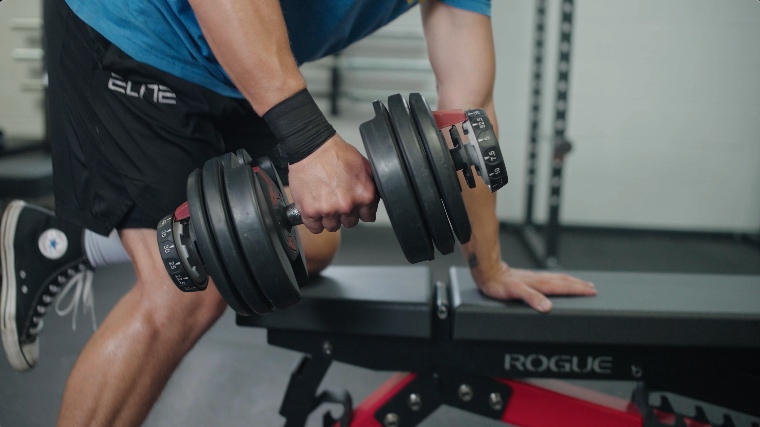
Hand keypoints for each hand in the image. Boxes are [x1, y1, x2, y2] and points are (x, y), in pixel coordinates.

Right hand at [287, 134, 377, 232]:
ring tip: (324, 202)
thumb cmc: (335, 153)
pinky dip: (314, 221)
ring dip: (328, 218)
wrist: (312, 148)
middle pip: (349, 223)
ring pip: (332, 226)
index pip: (367, 217)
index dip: (360, 211)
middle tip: (336, 200)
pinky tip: (315, 210)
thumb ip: (370, 186)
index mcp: (364, 195)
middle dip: (344, 214)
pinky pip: (315, 228)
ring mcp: (328, 210)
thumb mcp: (364, 166)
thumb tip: (373, 199)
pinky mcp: (310, 211)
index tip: (354, 207)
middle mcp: (347, 205)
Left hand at [474, 262, 596, 312]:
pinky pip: (549, 278)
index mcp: (539, 284)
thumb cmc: (498, 284)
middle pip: (564, 281)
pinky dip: (559, 280)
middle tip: (592, 288)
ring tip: (581, 284)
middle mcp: (539, 279)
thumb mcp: (515, 292)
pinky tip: (558, 282)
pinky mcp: (528, 278)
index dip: (578, 290)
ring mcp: (534, 278)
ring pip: (557, 279)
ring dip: (571, 282)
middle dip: (579, 285)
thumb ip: (531, 298)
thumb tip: (548, 307)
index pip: (563, 287)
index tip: (592, 291)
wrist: (487, 271)